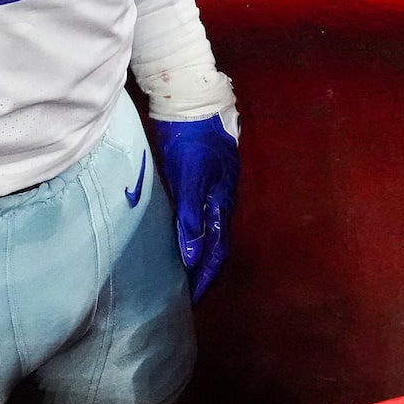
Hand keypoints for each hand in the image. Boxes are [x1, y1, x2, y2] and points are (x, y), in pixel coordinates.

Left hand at [146, 111, 240, 302]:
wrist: (193, 105)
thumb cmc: (191, 142)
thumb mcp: (189, 178)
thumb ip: (190, 215)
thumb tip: (193, 255)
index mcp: (222, 203)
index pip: (217, 249)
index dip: (207, 275)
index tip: (194, 297)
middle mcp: (221, 200)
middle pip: (216, 244)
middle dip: (205, 270)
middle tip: (189, 292)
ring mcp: (214, 190)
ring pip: (209, 231)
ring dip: (199, 253)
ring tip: (185, 272)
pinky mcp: (203, 181)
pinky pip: (201, 218)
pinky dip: (193, 235)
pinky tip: (181, 238)